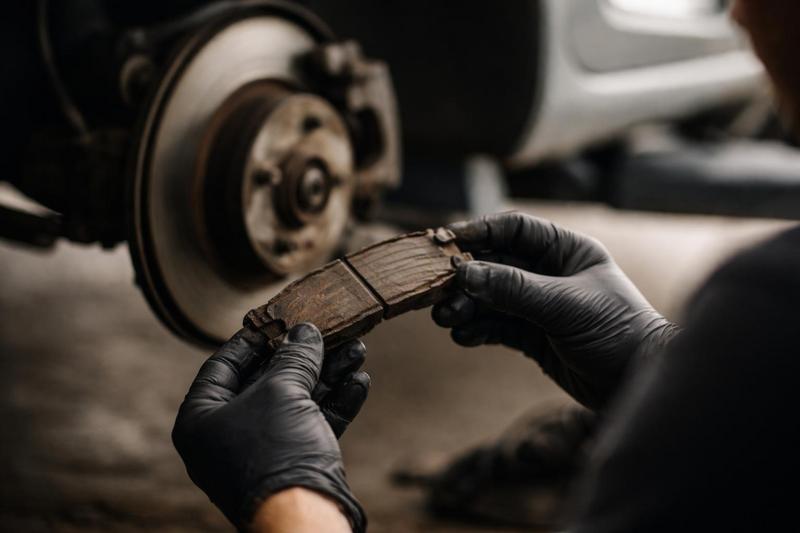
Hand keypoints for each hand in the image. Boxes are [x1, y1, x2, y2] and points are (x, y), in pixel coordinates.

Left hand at [172, 324, 368, 531]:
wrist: (303, 518)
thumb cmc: (276, 451)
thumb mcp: (282, 391)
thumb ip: (294, 357)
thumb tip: (305, 332)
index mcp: (201, 419)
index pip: (222, 365)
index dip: (251, 338)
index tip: (276, 319)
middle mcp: (226, 435)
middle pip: (266, 381)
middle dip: (303, 356)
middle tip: (327, 331)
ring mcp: (260, 451)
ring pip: (296, 401)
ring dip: (328, 374)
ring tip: (357, 348)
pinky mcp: (291, 464)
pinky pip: (311, 424)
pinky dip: (335, 402)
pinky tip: (359, 380)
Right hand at [433, 212, 677, 409]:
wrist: (637, 384)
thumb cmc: (616, 332)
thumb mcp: (563, 305)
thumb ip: (513, 288)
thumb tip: (465, 274)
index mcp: (566, 251)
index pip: (515, 229)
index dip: (480, 231)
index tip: (446, 240)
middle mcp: (550, 274)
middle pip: (495, 264)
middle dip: (465, 277)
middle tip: (436, 290)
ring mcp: (539, 306)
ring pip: (491, 298)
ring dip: (466, 305)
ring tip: (445, 317)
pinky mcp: (533, 337)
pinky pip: (496, 326)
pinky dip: (477, 330)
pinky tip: (463, 336)